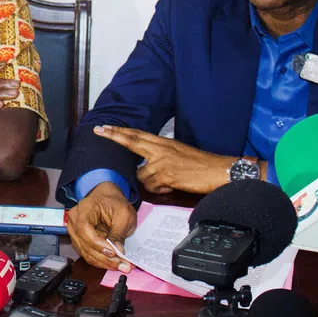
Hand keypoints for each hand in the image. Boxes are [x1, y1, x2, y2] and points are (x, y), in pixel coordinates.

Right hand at [67, 181, 137, 270]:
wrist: (109, 201)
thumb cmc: (115, 204)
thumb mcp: (124, 214)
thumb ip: (119, 232)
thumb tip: (118, 251)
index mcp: (84, 209)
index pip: (84, 229)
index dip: (97, 244)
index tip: (113, 253)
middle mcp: (75, 221)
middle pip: (84, 245)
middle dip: (105, 258)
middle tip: (123, 265)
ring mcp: (76, 232)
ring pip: (86, 253)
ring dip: (104, 262)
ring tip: (121, 266)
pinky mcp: (80, 242)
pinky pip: (88, 255)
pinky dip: (101, 261)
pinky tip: (114, 263)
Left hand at [95, 126, 233, 193]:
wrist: (219, 170)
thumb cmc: (201, 164)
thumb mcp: (179, 153)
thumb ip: (161, 155)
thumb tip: (147, 164)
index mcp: (164, 142)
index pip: (137, 134)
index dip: (120, 131)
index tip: (105, 127)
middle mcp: (161, 149)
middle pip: (132, 140)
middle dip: (113, 135)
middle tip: (99, 130)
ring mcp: (163, 162)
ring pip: (141, 175)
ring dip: (151, 182)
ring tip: (168, 182)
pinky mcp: (167, 175)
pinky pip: (153, 187)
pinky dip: (160, 190)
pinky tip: (173, 186)